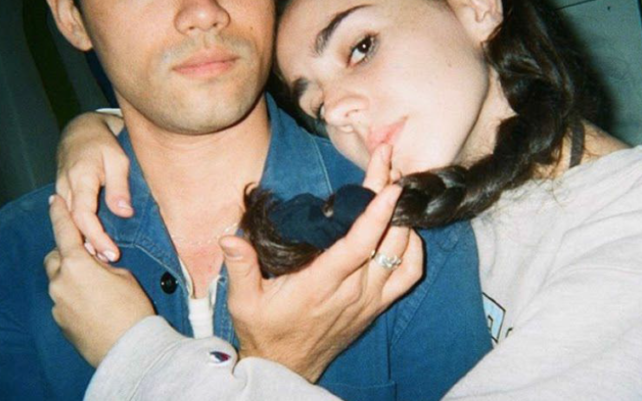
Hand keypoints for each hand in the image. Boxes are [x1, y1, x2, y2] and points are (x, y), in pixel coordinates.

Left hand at [45, 195, 154, 367]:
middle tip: (89, 258)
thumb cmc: (132, 308)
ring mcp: (57, 303)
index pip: (64, 231)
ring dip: (71, 278)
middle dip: (67, 254)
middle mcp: (60, 281)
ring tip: (94, 287)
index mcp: (77, 264)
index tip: (53, 200)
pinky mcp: (59, 322)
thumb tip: (97, 266)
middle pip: (55, 258)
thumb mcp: (125, 276)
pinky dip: (74, 299)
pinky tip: (94, 308)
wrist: (129, 348)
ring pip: (58, 281)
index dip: (59, 214)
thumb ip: (105, 265)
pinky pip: (63, 302)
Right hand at [55, 111, 128, 262]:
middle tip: (110, 260)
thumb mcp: (119, 160)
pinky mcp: (63, 194)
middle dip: (91, 245)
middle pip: (74, 224)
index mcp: (80, 177)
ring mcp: (61, 191)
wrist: (81, 131)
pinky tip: (92, 244)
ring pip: (69, 222)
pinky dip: (80, 231)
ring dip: (84, 240)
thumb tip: (124, 213)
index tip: (112, 252)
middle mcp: (65, 187)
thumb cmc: (104, 143)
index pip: (83, 215)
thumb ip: (119, 187)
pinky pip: (69, 216)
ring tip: (103, 257)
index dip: (96, 237)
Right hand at [223, 145, 423, 381]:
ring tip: (393, 184)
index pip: (358, 244)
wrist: (287, 367)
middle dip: (391, 196)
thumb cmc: (265, 330)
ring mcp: (370, 298)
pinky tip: (403, 229)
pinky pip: (409, 274)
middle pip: (386, 237)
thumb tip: (228, 237)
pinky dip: (413, 248)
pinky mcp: (377, 304)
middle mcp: (354, 290)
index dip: (377, 212)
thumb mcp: (243, 302)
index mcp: (321, 284)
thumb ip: (240, 267)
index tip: (387, 181)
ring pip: (403, 252)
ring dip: (403, 217)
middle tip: (387, 162)